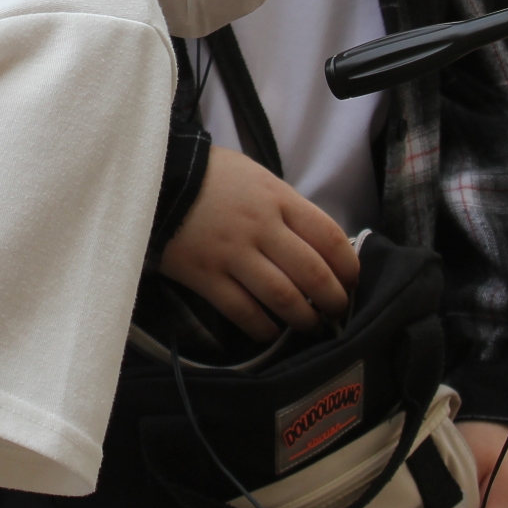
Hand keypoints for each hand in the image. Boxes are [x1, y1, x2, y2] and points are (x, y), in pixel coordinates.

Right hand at [158, 146, 358, 339]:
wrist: (155, 178)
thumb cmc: (210, 176)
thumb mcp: (256, 177)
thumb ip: (284, 207)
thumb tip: (314, 244)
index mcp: (278, 198)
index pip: (329, 236)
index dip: (348, 265)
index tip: (351, 281)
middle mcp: (262, 227)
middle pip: (312, 273)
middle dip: (332, 299)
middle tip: (335, 311)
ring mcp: (233, 254)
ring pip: (283, 297)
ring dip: (303, 318)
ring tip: (308, 325)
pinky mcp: (205, 276)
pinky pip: (243, 311)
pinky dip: (263, 328)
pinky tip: (269, 332)